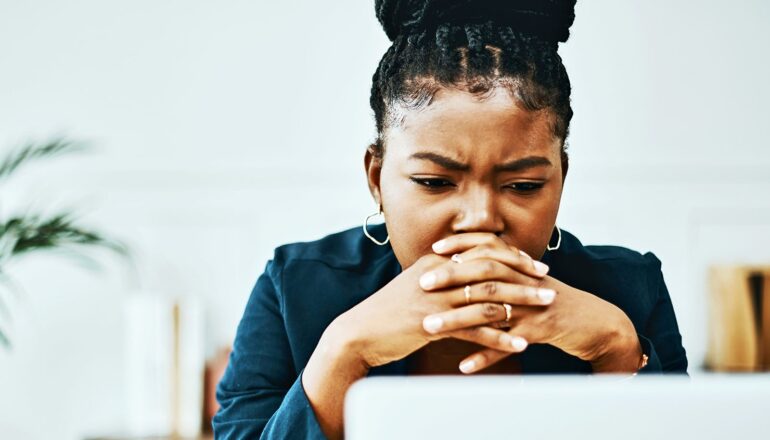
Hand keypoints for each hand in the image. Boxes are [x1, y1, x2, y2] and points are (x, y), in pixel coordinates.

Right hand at [329, 249, 547, 368]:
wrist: (359, 333)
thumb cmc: (387, 312)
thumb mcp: (415, 286)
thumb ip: (441, 278)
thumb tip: (466, 274)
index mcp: (435, 262)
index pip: (481, 251)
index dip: (511, 257)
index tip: (534, 264)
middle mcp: (439, 276)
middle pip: (491, 270)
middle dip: (524, 276)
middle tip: (548, 284)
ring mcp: (436, 300)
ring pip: (489, 297)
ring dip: (522, 303)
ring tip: (545, 309)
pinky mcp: (434, 325)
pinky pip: (476, 330)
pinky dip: (501, 337)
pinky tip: (520, 344)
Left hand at [424, 233, 641, 372]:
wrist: (594, 322)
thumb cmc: (552, 301)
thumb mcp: (528, 281)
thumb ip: (502, 271)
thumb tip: (465, 264)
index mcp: (520, 267)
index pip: (487, 248)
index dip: (461, 247)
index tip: (434, 250)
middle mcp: (525, 282)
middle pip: (484, 274)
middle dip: (451, 278)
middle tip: (422, 284)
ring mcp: (532, 307)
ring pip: (490, 310)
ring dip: (458, 320)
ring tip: (430, 328)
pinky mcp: (539, 332)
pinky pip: (507, 345)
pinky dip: (485, 356)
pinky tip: (464, 365)